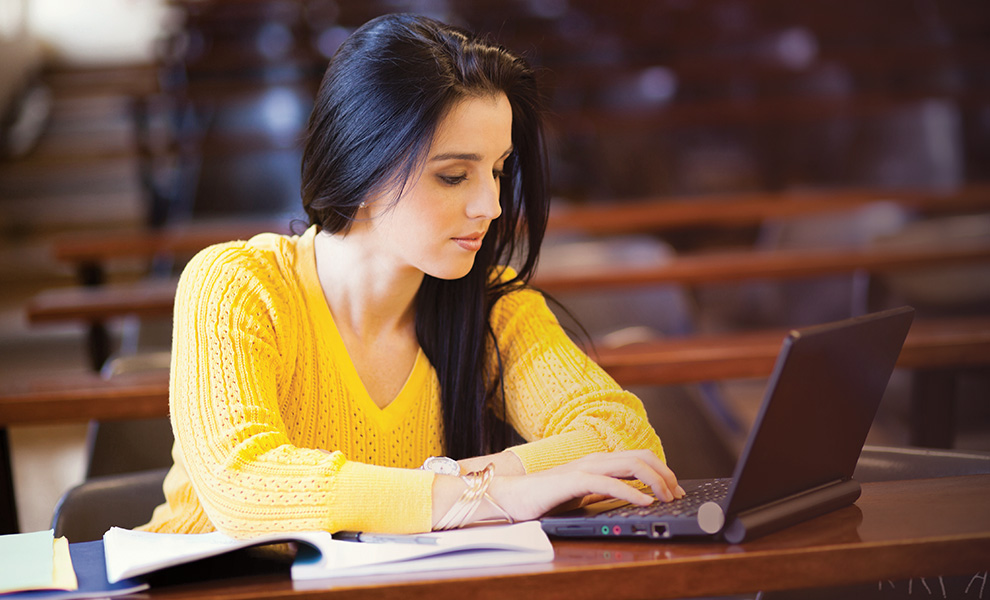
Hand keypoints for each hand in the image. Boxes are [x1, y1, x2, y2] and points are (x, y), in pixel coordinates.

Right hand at [481, 450, 683, 523]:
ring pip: (630, 465)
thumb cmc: (546, 497)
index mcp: (599, 461)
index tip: (675, 489)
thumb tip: (633, 498)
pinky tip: (644, 502)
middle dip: (665, 474)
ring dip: (655, 481)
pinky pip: (608, 483)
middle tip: (677, 494)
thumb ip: (605, 493)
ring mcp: (584, 467)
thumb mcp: (584, 495)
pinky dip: (631, 492)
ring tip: (667, 497)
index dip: (662, 471)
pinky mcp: (573, 480)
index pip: (639, 457)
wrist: (512, 496)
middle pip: (641, 457)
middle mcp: (594, 459)